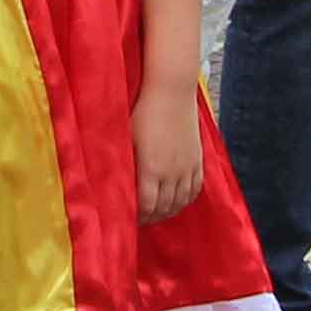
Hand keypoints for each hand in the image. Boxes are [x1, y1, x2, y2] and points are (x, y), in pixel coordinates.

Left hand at [132, 81, 203, 221]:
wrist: (172, 92)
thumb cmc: (144, 111)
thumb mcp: (127, 138)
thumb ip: (124, 163)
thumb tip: (113, 182)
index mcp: (151, 168)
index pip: (146, 205)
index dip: (138, 216)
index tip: (130, 218)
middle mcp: (171, 172)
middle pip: (164, 207)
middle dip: (152, 217)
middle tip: (142, 219)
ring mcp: (187, 167)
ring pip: (180, 201)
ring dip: (168, 211)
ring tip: (158, 213)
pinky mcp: (197, 160)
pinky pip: (195, 189)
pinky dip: (185, 200)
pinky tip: (177, 200)